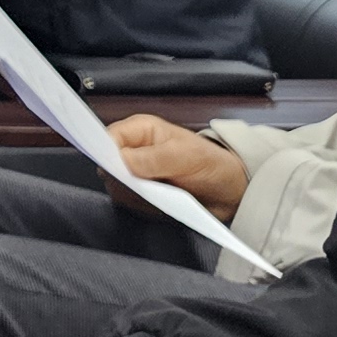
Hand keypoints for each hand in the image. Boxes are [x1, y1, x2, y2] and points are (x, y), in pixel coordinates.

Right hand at [111, 112, 247, 220]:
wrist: (230, 190)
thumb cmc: (212, 164)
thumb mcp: (185, 157)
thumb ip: (152, 158)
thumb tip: (120, 161)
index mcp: (141, 130)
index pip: (107, 138)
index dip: (107, 154)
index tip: (120, 171)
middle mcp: (134, 149)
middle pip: (107, 165)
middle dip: (126, 181)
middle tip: (150, 186)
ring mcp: (136, 172)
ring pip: (116, 187)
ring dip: (137, 196)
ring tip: (163, 194)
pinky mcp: (141, 191)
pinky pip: (129, 202)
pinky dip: (143, 207)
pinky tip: (163, 203)